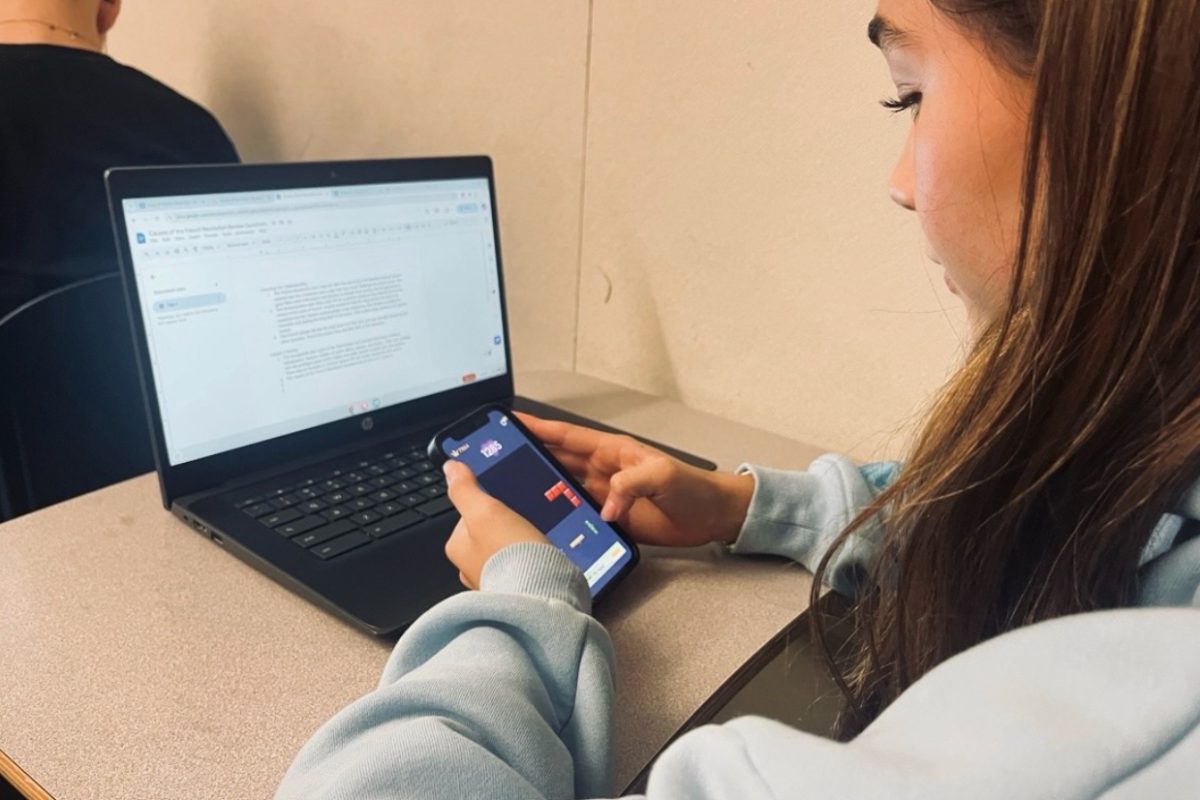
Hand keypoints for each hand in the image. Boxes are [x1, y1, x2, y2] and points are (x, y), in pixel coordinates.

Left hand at [443, 460, 547, 588]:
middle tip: (523, 524)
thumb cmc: (510, 554)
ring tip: (534, 543)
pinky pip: (518, 567)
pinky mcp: (512, 590)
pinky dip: (528, 561)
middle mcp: (468, 567)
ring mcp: (490, 580)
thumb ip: (465, 489)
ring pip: (503, 551)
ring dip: (518, 546)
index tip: (504, 505)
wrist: (540, 594)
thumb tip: (450, 468)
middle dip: (505, 528)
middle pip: (487, 533)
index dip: (489, 505)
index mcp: (457, 547)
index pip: (469, 515)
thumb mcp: (485, 510)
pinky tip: (540, 558)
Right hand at [517, 413, 754, 547]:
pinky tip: (541, 521)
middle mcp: (603, 469)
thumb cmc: (694, 488)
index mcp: (612, 450)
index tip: (512, 421)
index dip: (539, 428)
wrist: (712, 517)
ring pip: (562, 486)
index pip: (566, 436)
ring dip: (539, 486)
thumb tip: (605, 504)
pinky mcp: (610, 517)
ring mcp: (605, 493)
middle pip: (556, 459)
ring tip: (509, 490)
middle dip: (528, 455)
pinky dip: (559, 514)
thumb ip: (632, 482)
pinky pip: (577, 512)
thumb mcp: (664, 475)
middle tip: (498, 457)